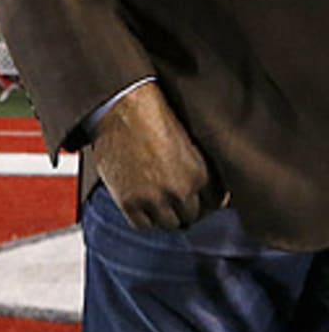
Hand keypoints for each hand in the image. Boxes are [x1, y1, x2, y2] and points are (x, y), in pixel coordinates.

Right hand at [92, 81, 226, 229]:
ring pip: (168, 224)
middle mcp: (180, 190)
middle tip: (172, 198)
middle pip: (190, 217)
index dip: (203, 201)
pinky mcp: (128, 200)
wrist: (118, 106)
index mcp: (200, 173)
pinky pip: (142, 224)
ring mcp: (153, 198)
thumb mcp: (188, 141)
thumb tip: (210, 193)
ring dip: (164, 215)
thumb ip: (199, 169)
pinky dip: (144, 218)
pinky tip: (142, 204)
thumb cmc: (150, 114)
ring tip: (156, 200)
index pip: (214, 205)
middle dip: (183, 208)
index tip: (195, 198)